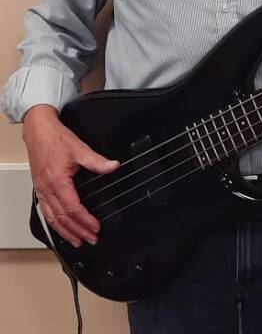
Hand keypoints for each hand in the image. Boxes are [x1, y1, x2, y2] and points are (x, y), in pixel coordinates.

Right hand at [22, 104, 118, 247]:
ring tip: (76, 241)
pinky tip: (60, 227)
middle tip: (90, 240)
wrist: (38, 132)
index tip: (95, 227)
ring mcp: (42, 190)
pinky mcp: (40, 188)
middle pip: (62, 218)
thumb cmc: (55, 140)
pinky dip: (54, 223)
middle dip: (77, 232)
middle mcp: (47, 189)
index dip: (85, 220)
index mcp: (58, 181)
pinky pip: (45, 211)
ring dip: (65, 232)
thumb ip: (97, 161)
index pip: (72, 208)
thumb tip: (113, 167)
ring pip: (52, 218)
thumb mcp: (80, 149)